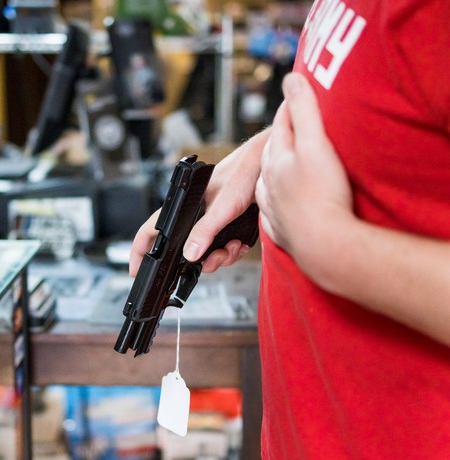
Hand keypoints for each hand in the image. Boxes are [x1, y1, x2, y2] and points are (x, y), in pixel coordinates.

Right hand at [129, 132, 266, 276]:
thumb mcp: (223, 206)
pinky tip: (240, 243)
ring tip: (233, 246)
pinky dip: (232, 251)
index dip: (140, 251)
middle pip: (183, 250)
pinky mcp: (224, 226)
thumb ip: (205, 230)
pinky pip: (221, 249)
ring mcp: (209, 222)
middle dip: (201, 261)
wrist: (266, 165)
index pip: (151, 230)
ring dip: (221, 256)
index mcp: (182, 206)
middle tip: (215, 259)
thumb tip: (189, 254)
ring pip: (205, 253)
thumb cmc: (242, 172)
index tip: (135, 270)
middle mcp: (193, 215)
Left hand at [255, 72, 353, 267]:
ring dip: (278, 175)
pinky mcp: (284, 231)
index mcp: (275, 161)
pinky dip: (282, 206)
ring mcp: (274, 209)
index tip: (297, 96)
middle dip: (283, 140)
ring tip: (286, 167)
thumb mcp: (314, 144)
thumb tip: (292, 78)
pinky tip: (286, 206)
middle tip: (293, 129)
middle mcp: (269, 185)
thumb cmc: (321, 195)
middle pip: (273, 156)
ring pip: (270, 186)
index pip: (280, 127)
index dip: (291, 110)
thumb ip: (303, 111)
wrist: (325, 244)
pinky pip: (278, 214)